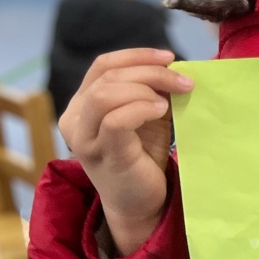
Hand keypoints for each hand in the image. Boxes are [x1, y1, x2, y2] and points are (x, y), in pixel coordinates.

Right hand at [58, 48, 192, 256]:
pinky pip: (115, 120)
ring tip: (169, 102)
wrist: (140, 202)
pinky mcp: (102, 154)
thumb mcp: (146, 116)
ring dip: (145, 89)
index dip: (136, 56)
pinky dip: (141, 108)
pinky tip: (160, 112)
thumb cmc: (142, 156)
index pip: (103, 66)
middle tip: (184, 82)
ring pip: (106, 94)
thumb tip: (175, 68)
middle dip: (151, 73)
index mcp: (82, 104)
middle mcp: (74, 118)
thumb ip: (150, 92)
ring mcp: (84, 138)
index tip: (170, 57)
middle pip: (108, 77)